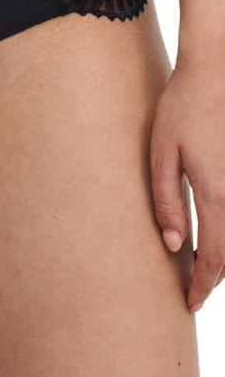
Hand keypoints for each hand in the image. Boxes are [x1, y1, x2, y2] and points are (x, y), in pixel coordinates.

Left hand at [150, 58, 224, 311]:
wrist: (214, 73)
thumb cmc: (182, 110)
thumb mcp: (160, 154)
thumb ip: (166, 201)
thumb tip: (171, 244)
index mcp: (217, 194)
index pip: (214, 258)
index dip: (202, 285)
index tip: (190, 302)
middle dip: (215, 277)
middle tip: (194, 292)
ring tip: (202, 268)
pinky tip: (213, 234)